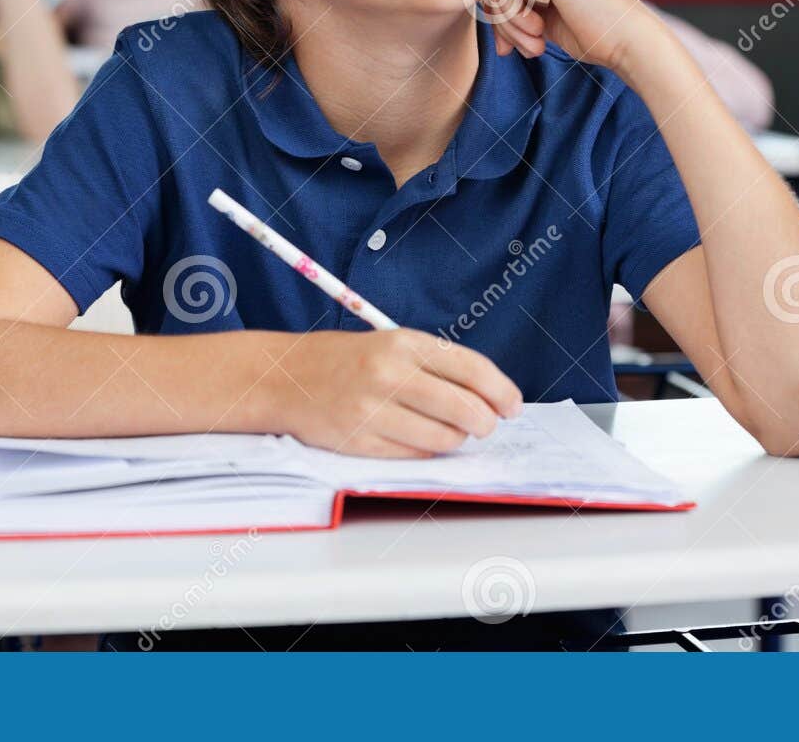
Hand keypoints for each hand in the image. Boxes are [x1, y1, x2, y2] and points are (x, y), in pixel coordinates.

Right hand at [268, 328, 522, 457]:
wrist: (285, 378)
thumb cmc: (347, 361)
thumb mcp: (392, 345)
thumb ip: (437, 366)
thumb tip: (490, 397)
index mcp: (404, 343)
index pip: (472, 369)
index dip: (502, 391)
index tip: (513, 406)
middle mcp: (389, 374)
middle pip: (466, 409)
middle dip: (486, 422)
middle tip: (485, 424)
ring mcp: (373, 410)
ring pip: (445, 438)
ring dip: (456, 439)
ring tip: (446, 429)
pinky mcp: (360, 442)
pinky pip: (415, 454)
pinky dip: (426, 449)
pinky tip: (417, 437)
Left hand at [480, 0, 666, 79]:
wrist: (629, 41)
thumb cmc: (595, 33)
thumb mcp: (546, 14)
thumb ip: (519, 3)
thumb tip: (483, 5)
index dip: (503, 18)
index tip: (515, 47)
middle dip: (504, 24)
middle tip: (530, 49)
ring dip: (508, 26)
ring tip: (537, 44)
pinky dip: (511, 19)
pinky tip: (540, 31)